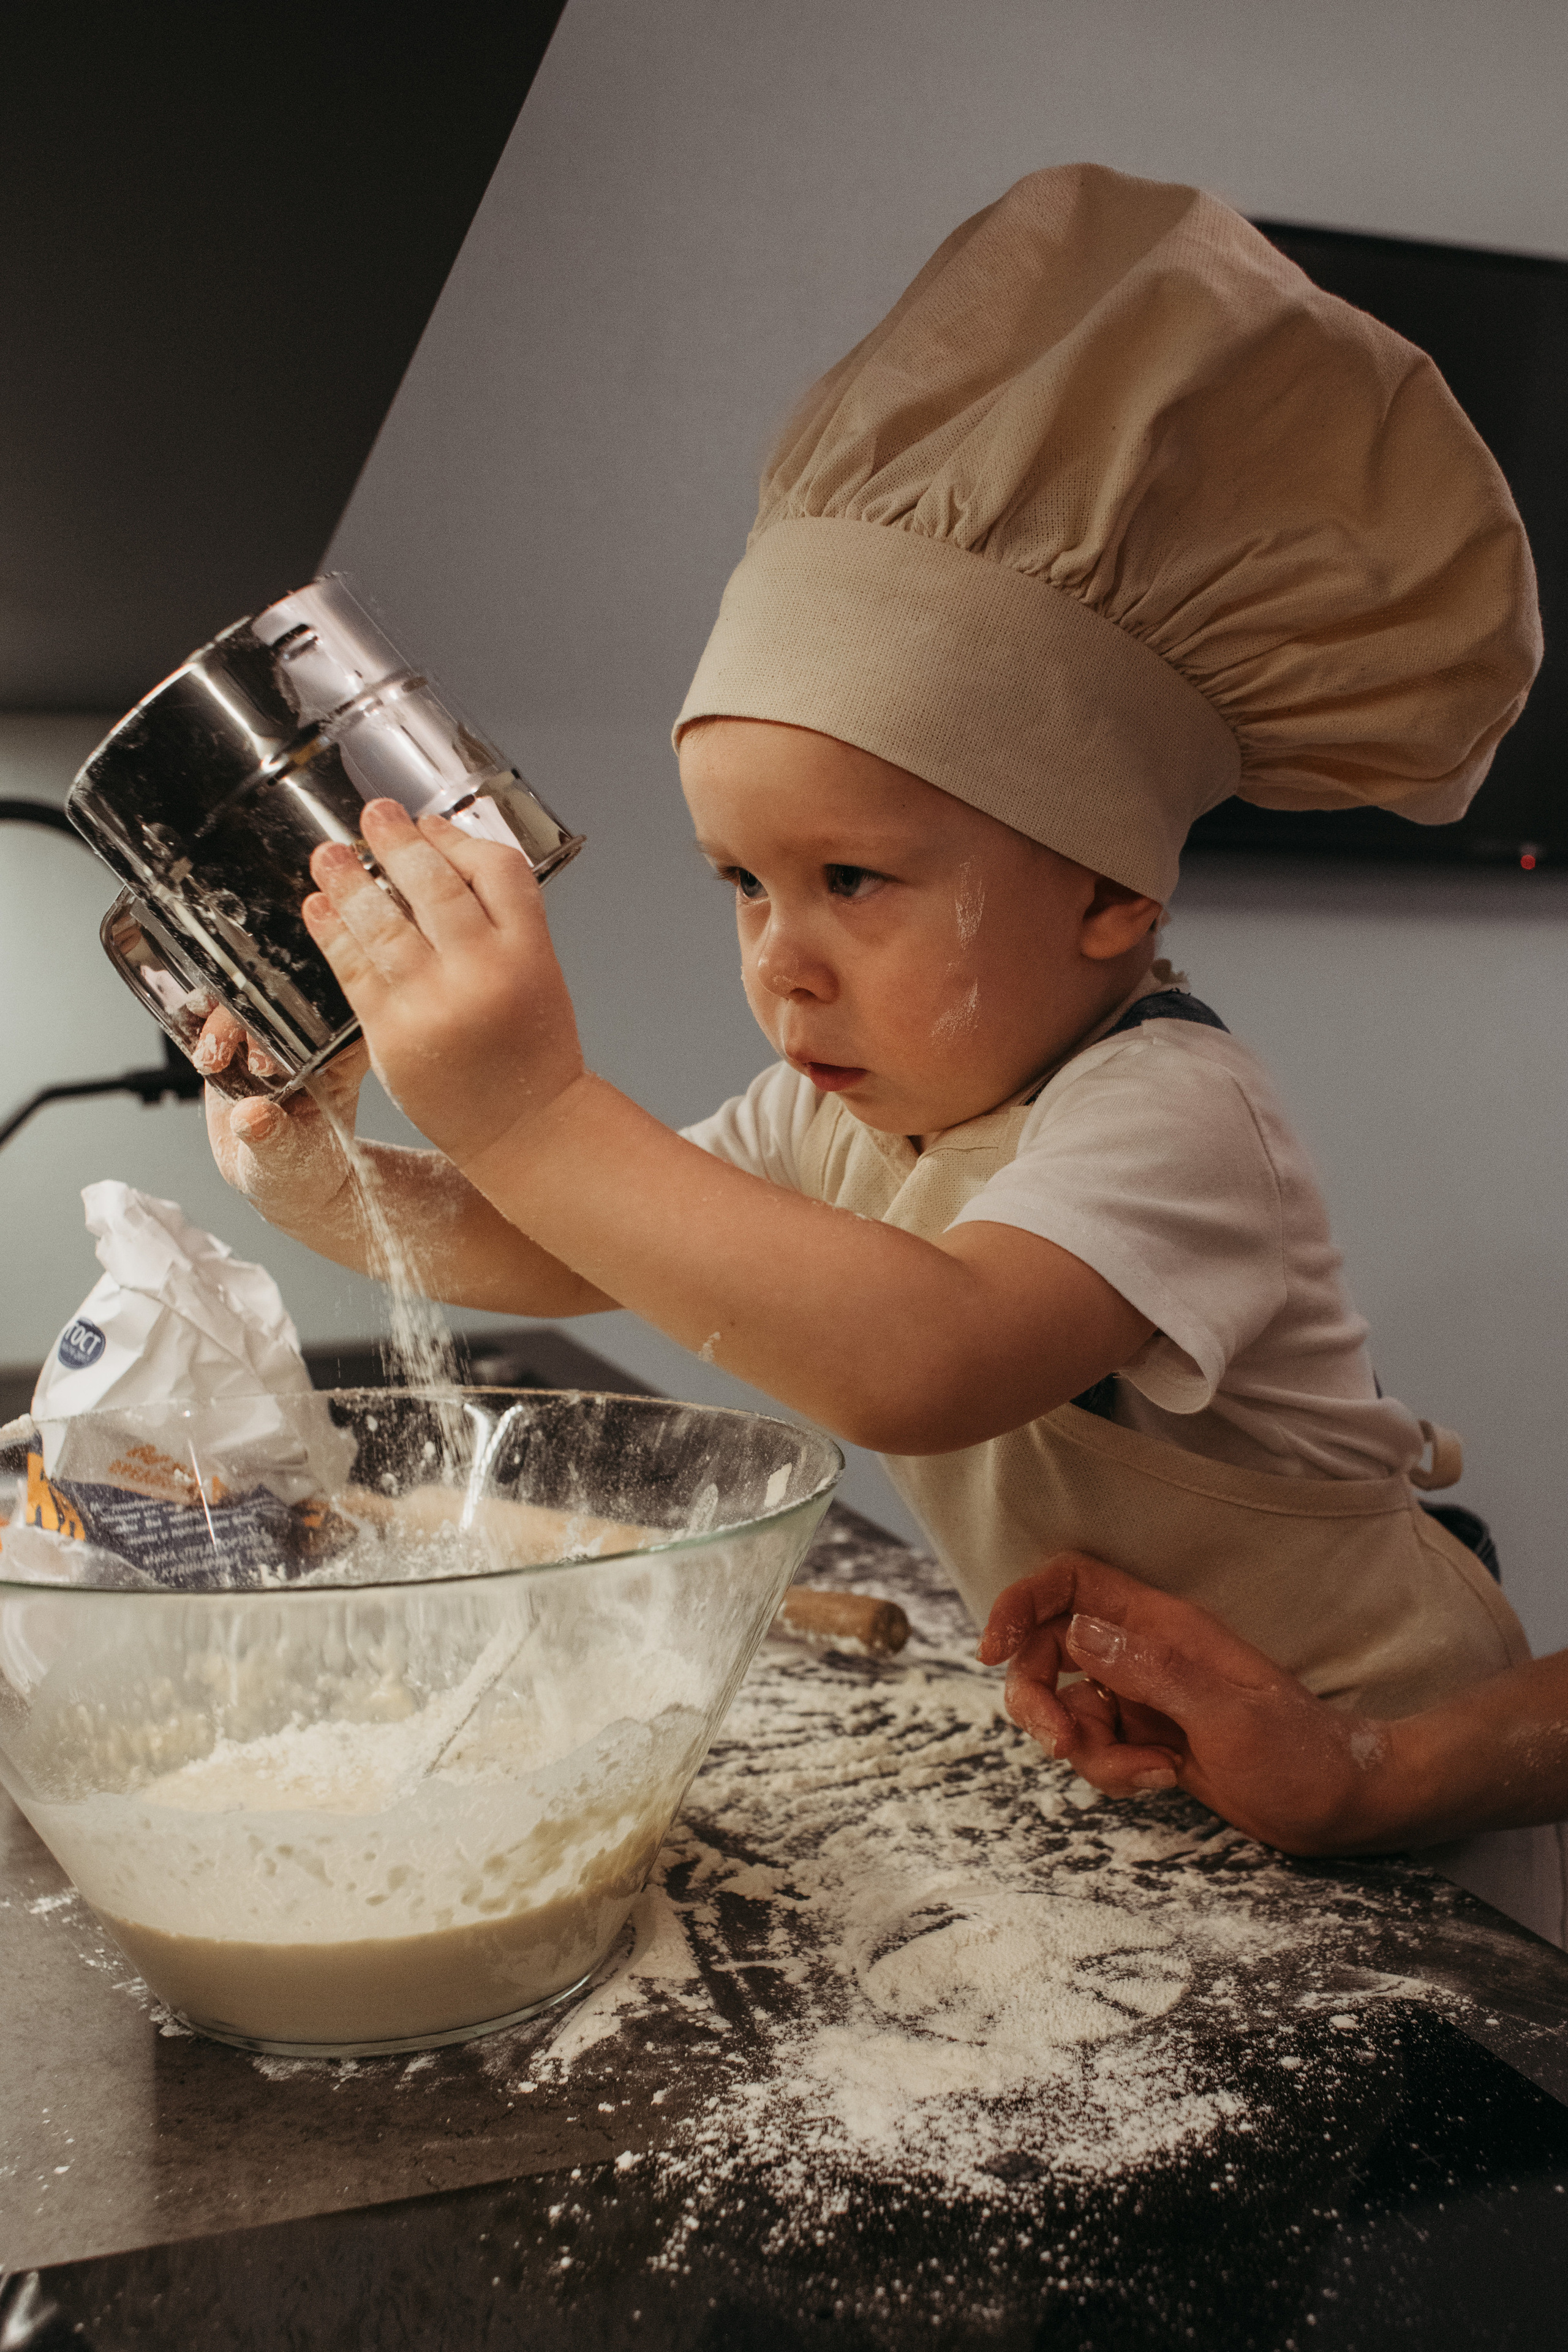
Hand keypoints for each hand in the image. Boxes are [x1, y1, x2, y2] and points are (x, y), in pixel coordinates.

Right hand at [197, 1003, 369, 1227]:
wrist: (276, 1177)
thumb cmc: (300, 1169)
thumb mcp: (288, 1158)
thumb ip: (272, 1138)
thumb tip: (253, 1117)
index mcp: (341, 1053)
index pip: (329, 1009)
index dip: (296, 1020)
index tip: (266, 1060)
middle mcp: (307, 1035)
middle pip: (279, 995)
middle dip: (250, 1019)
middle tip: (242, 1066)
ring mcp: (269, 1033)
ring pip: (243, 997)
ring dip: (219, 1020)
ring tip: (212, 1062)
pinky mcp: (236, 1038)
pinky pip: (214, 1013)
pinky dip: (198, 1021)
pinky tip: (196, 1049)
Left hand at [301, 800, 584, 1169]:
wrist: (526, 1127)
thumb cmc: (531, 1051)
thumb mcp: (538, 973)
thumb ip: (501, 919)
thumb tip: (442, 855)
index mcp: (529, 952)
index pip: (497, 869)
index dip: (456, 839)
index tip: (427, 826)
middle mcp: (484, 972)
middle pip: (434, 885)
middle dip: (396, 843)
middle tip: (373, 816)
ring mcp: (436, 1002)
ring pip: (383, 921)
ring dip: (349, 880)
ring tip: (329, 855)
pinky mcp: (394, 1033)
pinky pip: (354, 969)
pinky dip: (332, 932)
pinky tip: (319, 908)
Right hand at [977, 1552, 1387, 1853]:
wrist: (1339, 1804)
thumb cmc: (1298, 1752)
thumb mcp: (1224, 1711)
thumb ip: (1148, 1669)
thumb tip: (1075, 1631)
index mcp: (1160, 1624)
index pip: (1071, 1582)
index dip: (1022, 1603)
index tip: (994, 1651)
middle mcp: (1143, 1652)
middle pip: (1049, 1652)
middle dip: (1040, 1701)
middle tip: (1060, 1744)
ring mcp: (1142, 1696)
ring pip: (1068, 1710)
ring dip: (1088, 1750)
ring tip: (1149, 1772)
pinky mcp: (1146, 1737)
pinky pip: (1096, 1748)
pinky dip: (1113, 1771)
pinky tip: (1164, 1780)